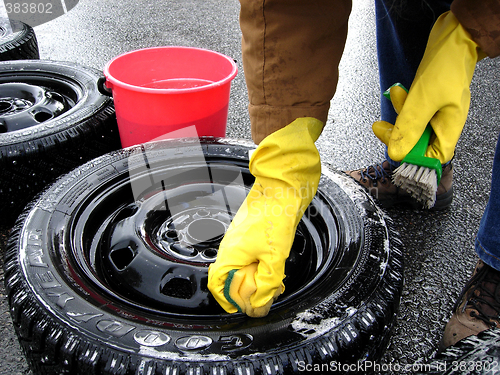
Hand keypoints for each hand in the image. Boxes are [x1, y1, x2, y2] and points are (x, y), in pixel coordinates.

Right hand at [207, 117, 322, 316]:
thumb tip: (259, 305)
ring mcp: (237, 240)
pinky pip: (247, 257)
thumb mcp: (274, 257)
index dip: (227, 301)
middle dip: (246, 292)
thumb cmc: (274, 217)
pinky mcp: (247, 235)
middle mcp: (229, 247)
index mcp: (230, 254)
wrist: (281, 190)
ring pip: (240, 268)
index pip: (217, 285)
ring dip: (254, 280)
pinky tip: (274, 266)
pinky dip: (258, 267)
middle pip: (229, 279)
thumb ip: (266, 284)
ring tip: (273, 282)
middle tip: (265, 297)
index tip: (242, 309)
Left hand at [372, 11, 485, 163]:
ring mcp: (436, 112)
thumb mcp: (423, 100)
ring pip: (411, 125)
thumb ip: (409, 128)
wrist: (453, 38)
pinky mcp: (428, 102)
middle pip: (417, 142)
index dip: (414, 159)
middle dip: (398, 133)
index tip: (396, 150)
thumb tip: (396, 152)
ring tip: (395, 96)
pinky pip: (411, 110)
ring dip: (398, 113)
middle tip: (381, 128)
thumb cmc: (446, 66)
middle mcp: (444, 123)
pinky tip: (398, 91)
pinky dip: (402, 103)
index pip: (432, 157)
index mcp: (449, 128)